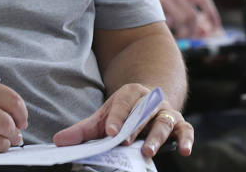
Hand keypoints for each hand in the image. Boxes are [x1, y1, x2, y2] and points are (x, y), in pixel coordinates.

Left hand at [53, 84, 193, 158]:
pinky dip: (187, 139)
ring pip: (164, 122)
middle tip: (125, 142)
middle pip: (143, 113)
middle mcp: (150, 100)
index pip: (122, 105)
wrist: (149, 101)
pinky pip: (186, 130)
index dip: (115, 119)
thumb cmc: (123, 113)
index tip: (109, 132)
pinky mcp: (179, 123)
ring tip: (147, 152)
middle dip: (134, 128)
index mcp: (130, 94)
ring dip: (156, 136)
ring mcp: (166, 112)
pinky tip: (185, 151)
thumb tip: (58, 142)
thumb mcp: (103, 117)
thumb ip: (82, 131)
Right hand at [155, 0, 222, 38]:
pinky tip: (165, 27)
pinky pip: (168, 24)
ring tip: (176, 34)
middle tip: (188, 38)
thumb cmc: (158, 3)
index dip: (212, 15)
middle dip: (193, 31)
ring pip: (182, 21)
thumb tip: (205, 31)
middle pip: (193, 16)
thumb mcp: (176, 4)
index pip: (204, 0)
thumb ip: (190, 15)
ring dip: (181, 33)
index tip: (216, 28)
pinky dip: (169, 30)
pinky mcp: (155, 4)